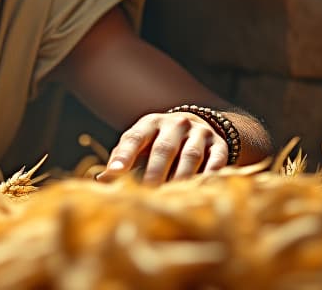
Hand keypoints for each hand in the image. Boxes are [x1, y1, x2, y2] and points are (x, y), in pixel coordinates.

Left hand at [96, 112, 228, 184]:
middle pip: (164, 149)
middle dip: (154, 173)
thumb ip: (122, 160)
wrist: (198, 127)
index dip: (124, 156)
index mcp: (150, 123)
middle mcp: (175, 124)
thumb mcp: (140, 144)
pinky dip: (207, 177)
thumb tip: (102, 180)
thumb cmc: (158, 142)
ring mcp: (200, 133)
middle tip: (146, 193)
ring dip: (180, 178)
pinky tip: (200, 192)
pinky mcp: (220, 145)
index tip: (115, 173)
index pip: (134, 138)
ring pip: (190, 156)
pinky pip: (216, 162)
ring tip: (171, 198)